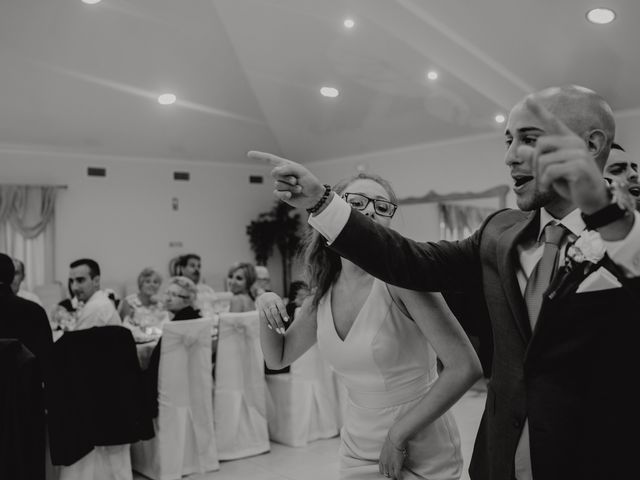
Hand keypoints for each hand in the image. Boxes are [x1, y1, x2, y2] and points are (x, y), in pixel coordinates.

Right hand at [247, 150, 326, 209]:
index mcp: (285, 166)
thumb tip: (274, 171)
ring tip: (298, 188)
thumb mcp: (301, 171)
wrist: (314, 197)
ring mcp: (281, 185)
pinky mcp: (281, 195)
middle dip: (286, 177)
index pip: (270, 159)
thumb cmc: (310, 182)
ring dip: (290, 187)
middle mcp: (282, 174)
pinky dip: (285, 194)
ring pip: (278, 184)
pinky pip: (277, 193)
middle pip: (275, 173)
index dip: (259, 156)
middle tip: (296, 180)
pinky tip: (291, 195)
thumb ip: (288, 168)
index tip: (248, 154)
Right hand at [255, 292, 287, 333]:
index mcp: (277, 300)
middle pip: (275, 314)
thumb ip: (283, 309)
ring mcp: (265, 306)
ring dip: (274, 325)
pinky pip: (263, 317)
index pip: (281, 307)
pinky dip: (267, 323)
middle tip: (283, 331)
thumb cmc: (275, 301)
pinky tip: (271, 328)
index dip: (284, 313)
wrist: (263, 295)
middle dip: (279, 323)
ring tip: (279, 331)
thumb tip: (288, 320)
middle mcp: (270, 303)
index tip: (286, 320)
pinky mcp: (260, 310)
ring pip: (269, 317)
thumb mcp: (279, 302)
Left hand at [378, 433, 406, 478]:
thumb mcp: (386, 448)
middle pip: (386, 473)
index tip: (387, 472)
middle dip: (389, 474)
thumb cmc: (391, 441)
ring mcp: (390, 465)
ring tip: (396, 477)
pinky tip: (400, 478)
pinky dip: (399, 477)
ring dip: (394, 476)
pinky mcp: (396, 466)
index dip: (384, 472)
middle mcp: (385, 463)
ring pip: (391, 475)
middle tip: (392, 475)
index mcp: (381, 459)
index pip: (381, 470)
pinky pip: (397, 475)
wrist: (395, 440)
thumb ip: (387, 454)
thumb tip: (390, 455)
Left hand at [518, 98, 608, 213]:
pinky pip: (550, 171)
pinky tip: (549, 187)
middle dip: (534, 162)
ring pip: (543, 160)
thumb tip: (520, 149)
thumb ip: (536, 160)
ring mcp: (578, 153)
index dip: (539, 111)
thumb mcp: (549, 171)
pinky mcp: (579, 166)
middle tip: (539, 176)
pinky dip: (545, 181)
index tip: (528, 98)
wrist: (591, 199)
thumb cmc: (570, 183)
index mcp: (567, 140)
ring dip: (540, 176)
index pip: (552, 122)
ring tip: (546, 183)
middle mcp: (574, 142)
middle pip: (540, 144)